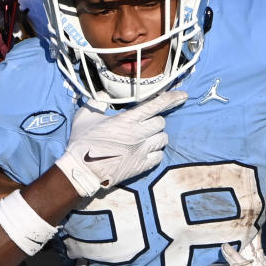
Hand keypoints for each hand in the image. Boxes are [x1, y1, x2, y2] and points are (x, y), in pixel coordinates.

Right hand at [55, 90, 185, 196]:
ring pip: (163, 139)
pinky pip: (159, 157)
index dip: (172, 98)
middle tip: (144, 125)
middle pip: (161, 122)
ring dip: (157, 137)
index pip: (156, 104)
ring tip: (146, 138)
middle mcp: (138, 133)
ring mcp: (142, 150)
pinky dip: (155, 153)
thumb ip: (96, 103)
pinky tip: (146, 153)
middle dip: (155, 121)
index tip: (183, 95)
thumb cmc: (81, 142)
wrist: (82, 170)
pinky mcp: (141, 166)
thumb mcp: (84, 116)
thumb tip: (102, 96)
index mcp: (127, 119)